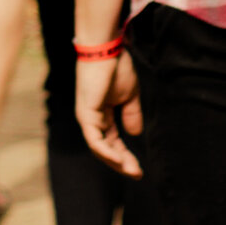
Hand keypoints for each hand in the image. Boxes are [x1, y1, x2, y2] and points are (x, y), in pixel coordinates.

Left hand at [74, 49, 142, 177]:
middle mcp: (92, 120)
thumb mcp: (129, 96)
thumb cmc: (116, 68)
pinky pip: (94, 139)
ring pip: (98, 148)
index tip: (139, 169)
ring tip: (131, 170)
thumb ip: (131, 115)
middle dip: (121, 163)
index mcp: (101, 116)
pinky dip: (105, 151)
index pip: (112, 142)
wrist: (106, 49)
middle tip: (137, 175)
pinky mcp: (86, 114)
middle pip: (105, 149)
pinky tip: (118, 160)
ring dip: (115, 161)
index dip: (125, 156)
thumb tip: (135, 134)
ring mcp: (87, 118)